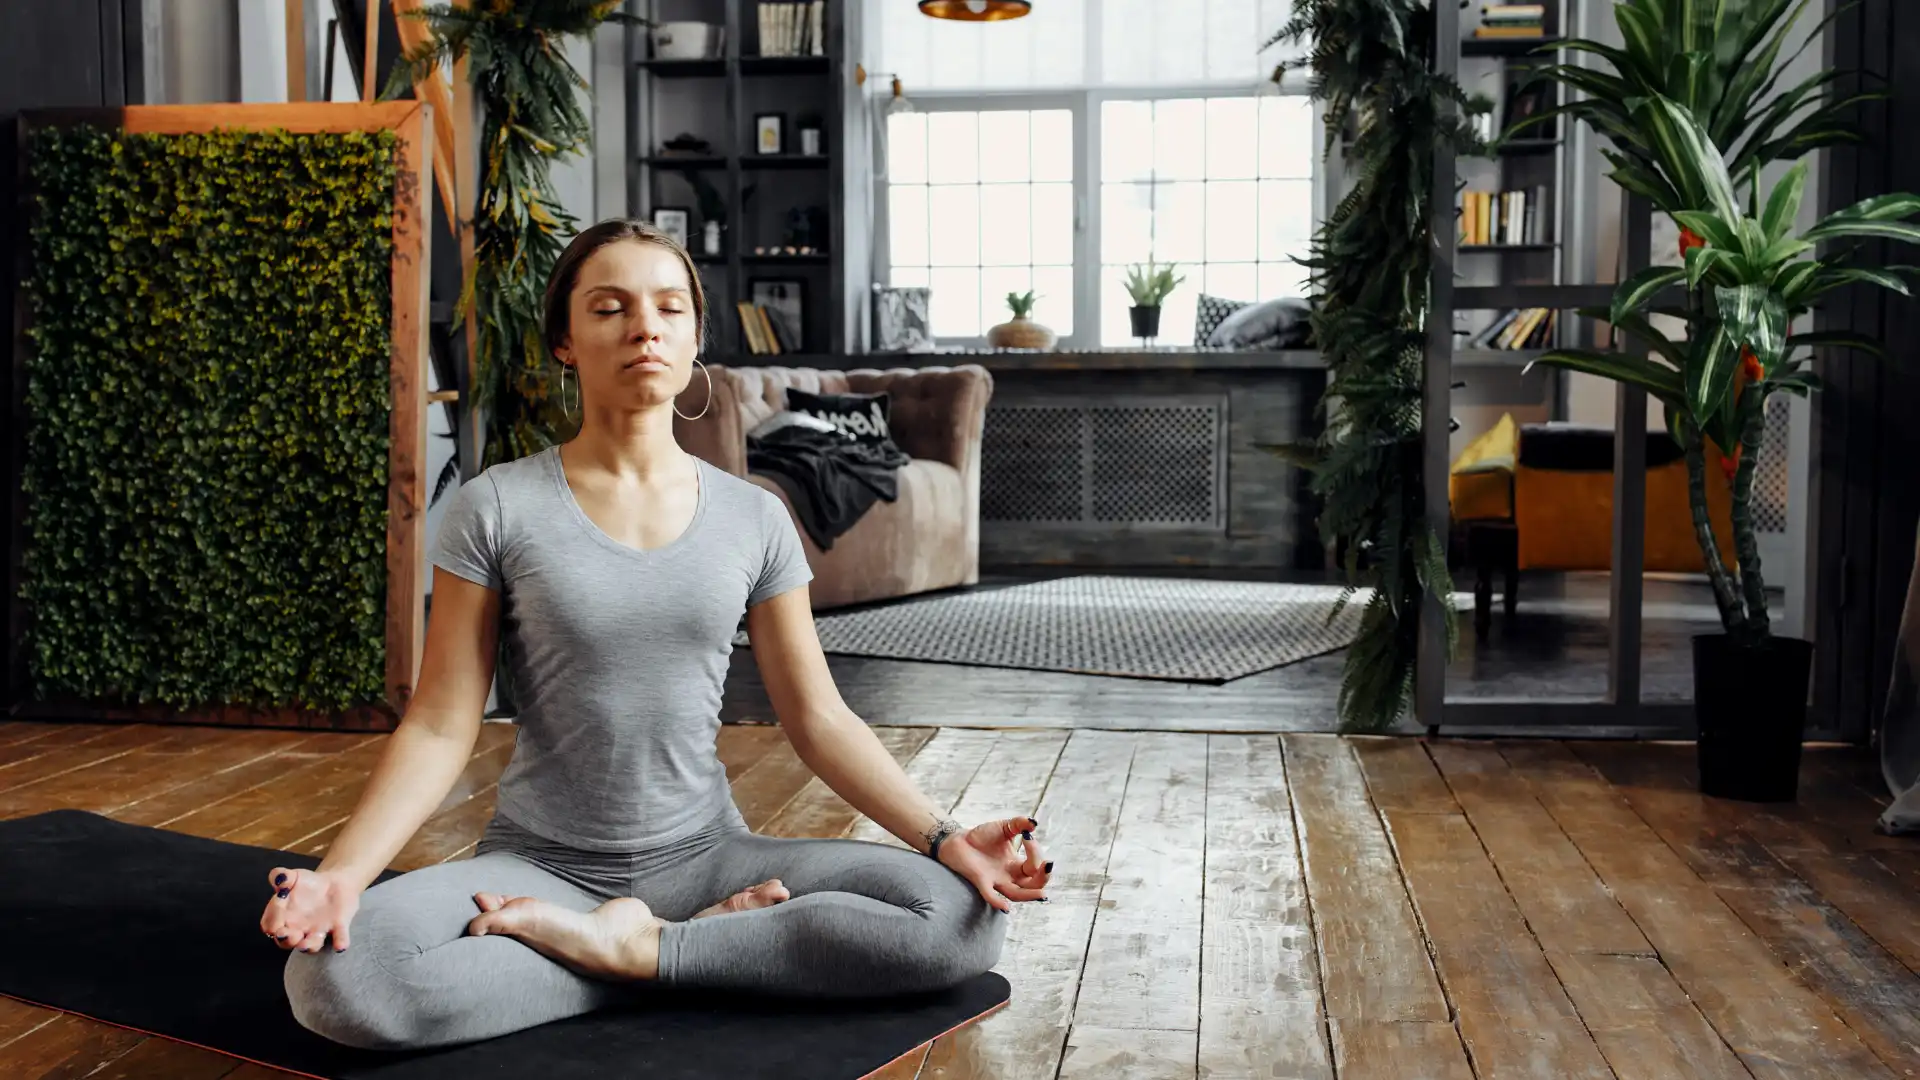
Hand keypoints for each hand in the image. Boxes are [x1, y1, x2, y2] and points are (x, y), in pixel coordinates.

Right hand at [260, 867, 360, 953]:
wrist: (335, 883)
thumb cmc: (307, 883)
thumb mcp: (292, 876)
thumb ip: (280, 876)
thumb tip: (279, 880)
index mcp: (282, 917)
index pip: (270, 925)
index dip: (271, 922)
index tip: (275, 917)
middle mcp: (298, 928)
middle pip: (286, 942)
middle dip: (286, 941)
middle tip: (289, 935)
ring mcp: (318, 930)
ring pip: (311, 945)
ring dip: (309, 946)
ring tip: (306, 943)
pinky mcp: (338, 927)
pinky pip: (339, 938)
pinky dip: (340, 942)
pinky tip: (341, 945)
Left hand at [936, 816, 1051, 913]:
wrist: (957, 840)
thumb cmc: (981, 837)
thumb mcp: (1004, 827)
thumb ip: (1019, 824)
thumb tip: (1034, 823)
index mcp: (1016, 866)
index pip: (1035, 866)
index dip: (1036, 852)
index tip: (1028, 835)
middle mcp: (1009, 877)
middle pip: (1033, 885)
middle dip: (1043, 877)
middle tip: (1047, 865)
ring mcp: (995, 881)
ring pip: (1016, 894)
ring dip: (1030, 896)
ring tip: (1042, 895)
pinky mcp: (980, 881)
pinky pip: (989, 896)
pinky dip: (997, 903)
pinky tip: (1006, 908)